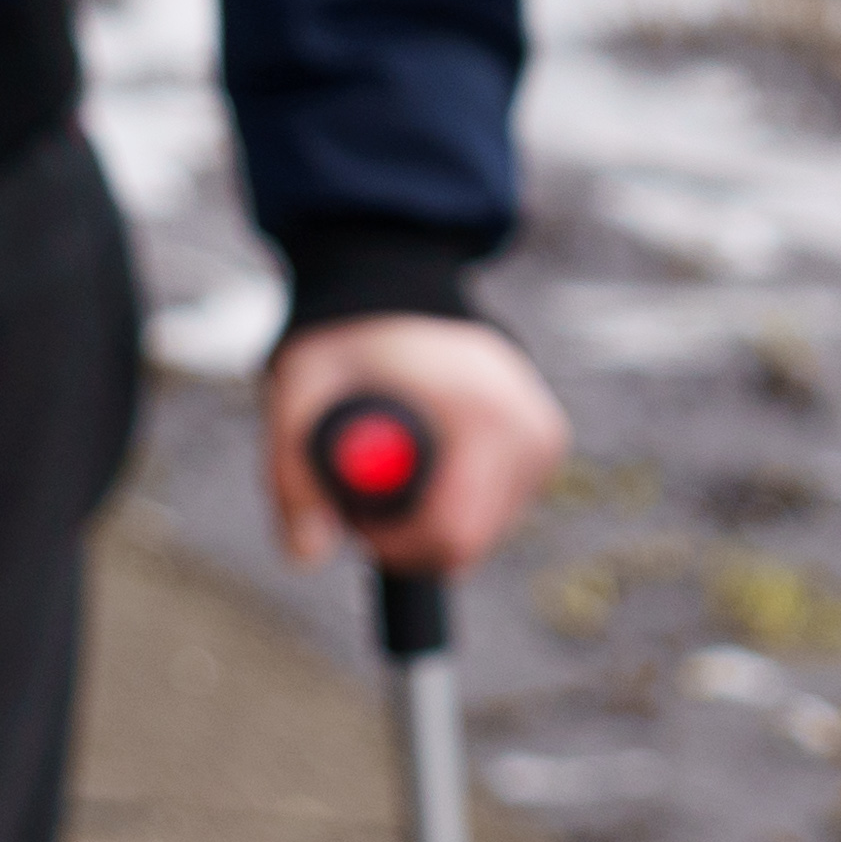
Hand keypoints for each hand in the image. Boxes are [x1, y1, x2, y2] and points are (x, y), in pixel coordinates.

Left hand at [260, 311, 566, 577]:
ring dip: (430, 517)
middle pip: (470, 542)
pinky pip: (496, 508)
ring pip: (483, 532)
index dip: (391, 543)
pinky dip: (455, 500)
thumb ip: (296, 478)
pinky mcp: (544, 445)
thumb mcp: (302, 397)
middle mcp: (530, 431)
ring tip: (395, 455)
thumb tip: (309, 555)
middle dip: (408, 535)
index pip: (453, 534)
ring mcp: (543, 439)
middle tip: (364, 495)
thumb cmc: (349, 340)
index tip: (353, 516)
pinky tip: (430, 451)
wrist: (399, 286)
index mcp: (485, 417)